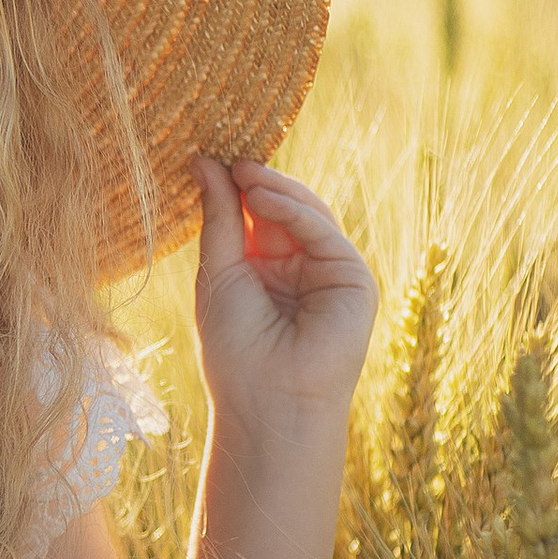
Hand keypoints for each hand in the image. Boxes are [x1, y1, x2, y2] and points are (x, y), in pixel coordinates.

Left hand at [191, 156, 377, 444]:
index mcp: (264, 269)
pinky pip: (324, 232)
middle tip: (227, 155)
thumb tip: (204, 161)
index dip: (235, 186)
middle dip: (256, 181)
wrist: (267, 403)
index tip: (207, 155)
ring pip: (306, 213)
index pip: (253, 214)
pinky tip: (261, 196)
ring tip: (242, 171)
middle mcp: (298, 267)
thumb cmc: (233, 349)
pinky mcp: (353, 278)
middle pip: (282, 208)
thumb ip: (218, 217)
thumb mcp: (217, 272)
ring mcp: (327, 271)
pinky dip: (295, 210)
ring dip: (274, 188)